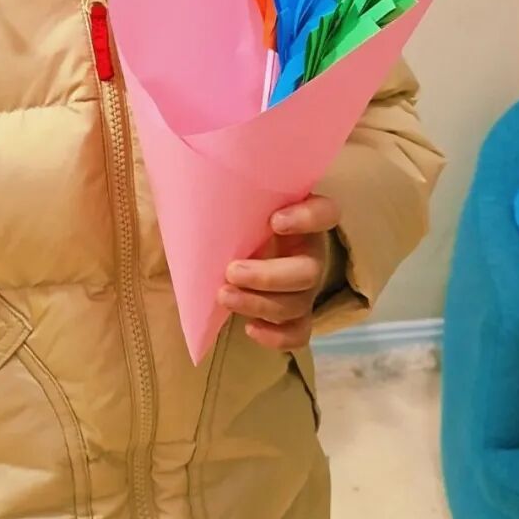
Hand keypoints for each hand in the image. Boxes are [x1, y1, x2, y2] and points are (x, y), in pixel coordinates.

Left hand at [217, 194, 341, 349]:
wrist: (234, 245)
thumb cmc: (235, 215)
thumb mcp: (233, 199)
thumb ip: (224, 192)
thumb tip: (193, 181)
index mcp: (301, 217)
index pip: (325, 213)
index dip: (307, 218)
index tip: (274, 221)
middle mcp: (310, 252)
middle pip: (308, 271)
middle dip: (268, 276)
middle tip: (232, 271)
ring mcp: (305, 286)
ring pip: (298, 303)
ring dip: (259, 304)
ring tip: (224, 297)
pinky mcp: (297, 313)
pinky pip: (299, 332)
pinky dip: (278, 336)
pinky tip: (250, 328)